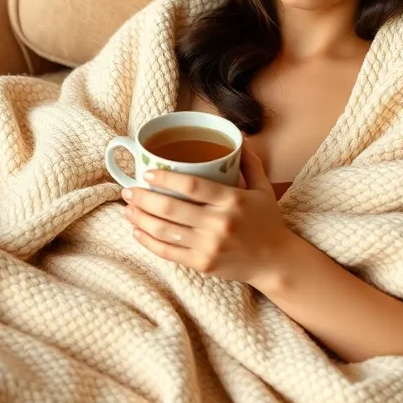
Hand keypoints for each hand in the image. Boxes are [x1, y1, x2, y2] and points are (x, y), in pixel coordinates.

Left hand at [122, 139, 291, 287]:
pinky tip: (138, 231)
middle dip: (143, 198)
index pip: (192, 186)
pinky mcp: (202, 264)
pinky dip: (149, 242)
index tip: (148, 172)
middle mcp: (219, 223)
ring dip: (140, 219)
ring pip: (164, 231)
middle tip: (128, 190)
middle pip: (171, 208)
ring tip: (127, 209)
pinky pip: (168, 252)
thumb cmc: (268, 221)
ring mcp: (209, 246)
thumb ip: (250, 162)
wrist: (275, 261)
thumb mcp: (263, 188)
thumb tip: (237, 137)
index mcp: (232, 200)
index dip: (166, 178)